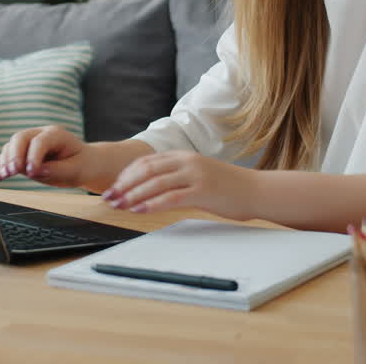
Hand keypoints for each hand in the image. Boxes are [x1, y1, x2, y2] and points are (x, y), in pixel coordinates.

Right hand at [0, 126, 90, 188]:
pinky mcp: (23, 153)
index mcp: (56, 134)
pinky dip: (1, 165)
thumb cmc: (80, 165)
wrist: (83, 164)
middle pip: (20, 138)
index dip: (33, 156)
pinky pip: (8, 155)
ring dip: (4, 161)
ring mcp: (30, 142)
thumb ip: (55, 170)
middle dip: (14, 155)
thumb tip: (35, 171)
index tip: (31, 173)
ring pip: (11, 145)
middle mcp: (40, 134)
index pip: (40, 141)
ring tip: (1, 176)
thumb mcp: (74, 170)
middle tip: (12, 172)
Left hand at [101, 151, 257, 220]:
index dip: (127, 174)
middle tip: (109, 197)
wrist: (256, 191)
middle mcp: (187, 161)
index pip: (147, 161)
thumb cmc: (227, 187)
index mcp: (184, 155)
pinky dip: (152, 204)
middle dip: (124, 184)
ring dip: (133, 195)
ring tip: (119, 205)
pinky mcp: (202, 191)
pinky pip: (171, 197)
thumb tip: (151, 187)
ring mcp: (195, 175)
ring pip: (155, 183)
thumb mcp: (198, 174)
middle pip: (146, 170)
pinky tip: (140, 210)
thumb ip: (177, 176)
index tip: (114, 186)